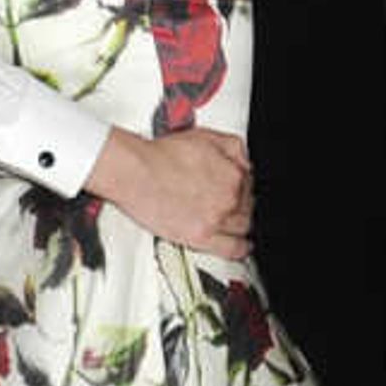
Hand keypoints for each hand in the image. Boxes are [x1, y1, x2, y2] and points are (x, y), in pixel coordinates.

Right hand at [87, 125, 254, 256]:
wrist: (137, 172)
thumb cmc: (162, 155)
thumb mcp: (205, 136)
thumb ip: (233, 148)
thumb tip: (245, 161)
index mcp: (233, 174)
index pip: (248, 183)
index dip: (240, 185)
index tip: (234, 188)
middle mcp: (229, 198)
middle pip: (246, 206)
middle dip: (239, 204)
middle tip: (227, 203)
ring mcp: (216, 219)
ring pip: (242, 227)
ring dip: (239, 224)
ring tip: (232, 223)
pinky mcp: (201, 237)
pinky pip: (232, 249)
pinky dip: (241, 248)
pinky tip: (242, 246)